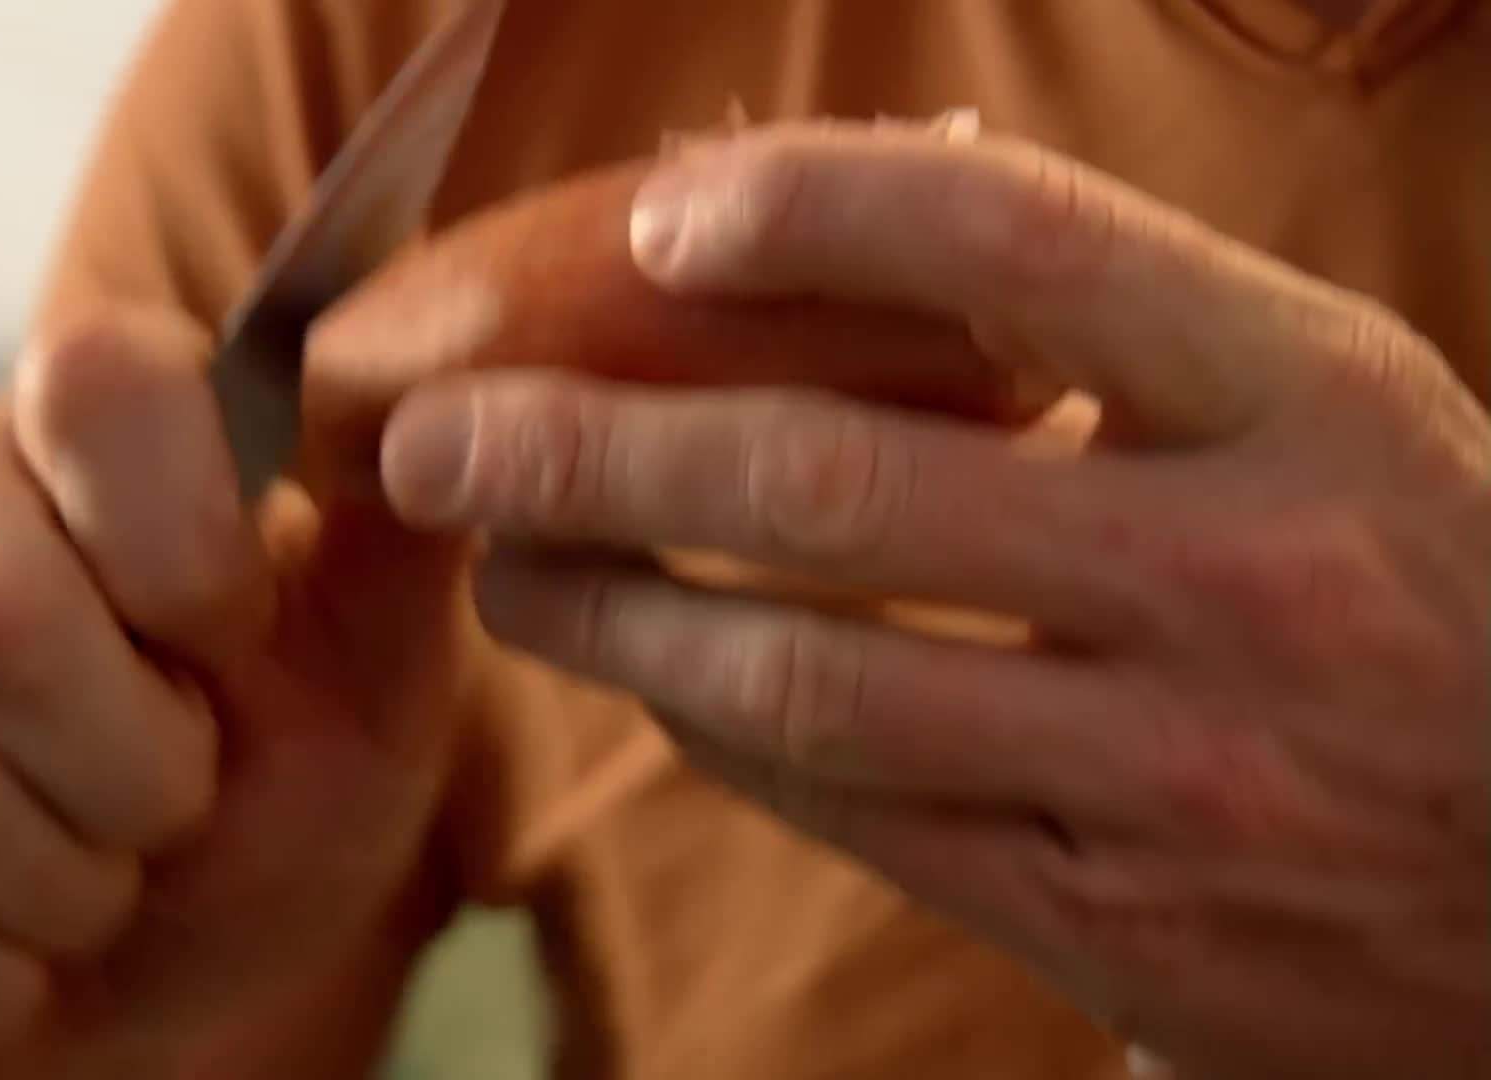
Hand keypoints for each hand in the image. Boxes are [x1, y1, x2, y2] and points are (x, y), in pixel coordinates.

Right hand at [0, 308, 478, 1075]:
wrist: (149, 966)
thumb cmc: (269, 796)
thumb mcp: (374, 676)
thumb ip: (398, 534)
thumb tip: (416, 404)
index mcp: (73, 418)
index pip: (101, 383)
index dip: (188, 559)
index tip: (231, 647)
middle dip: (133, 778)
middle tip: (164, 800)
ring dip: (58, 892)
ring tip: (82, 873)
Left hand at [377, 123, 1490, 1078]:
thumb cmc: (1418, 583)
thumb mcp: (1324, 401)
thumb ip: (1111, 311)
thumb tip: (848, 179)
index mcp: (1309, 401)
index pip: (1024, 247)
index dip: (816, 208)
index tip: (657, 222)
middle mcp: (1240, 584)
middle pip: (839, 490)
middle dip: (595, 454)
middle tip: (444, 435)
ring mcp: (1174, 776)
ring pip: (809, 684)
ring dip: (613, 614)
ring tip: (503, 560)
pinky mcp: (1117, 928)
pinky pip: (854, 814)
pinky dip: (717, 733)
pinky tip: (644, 675)